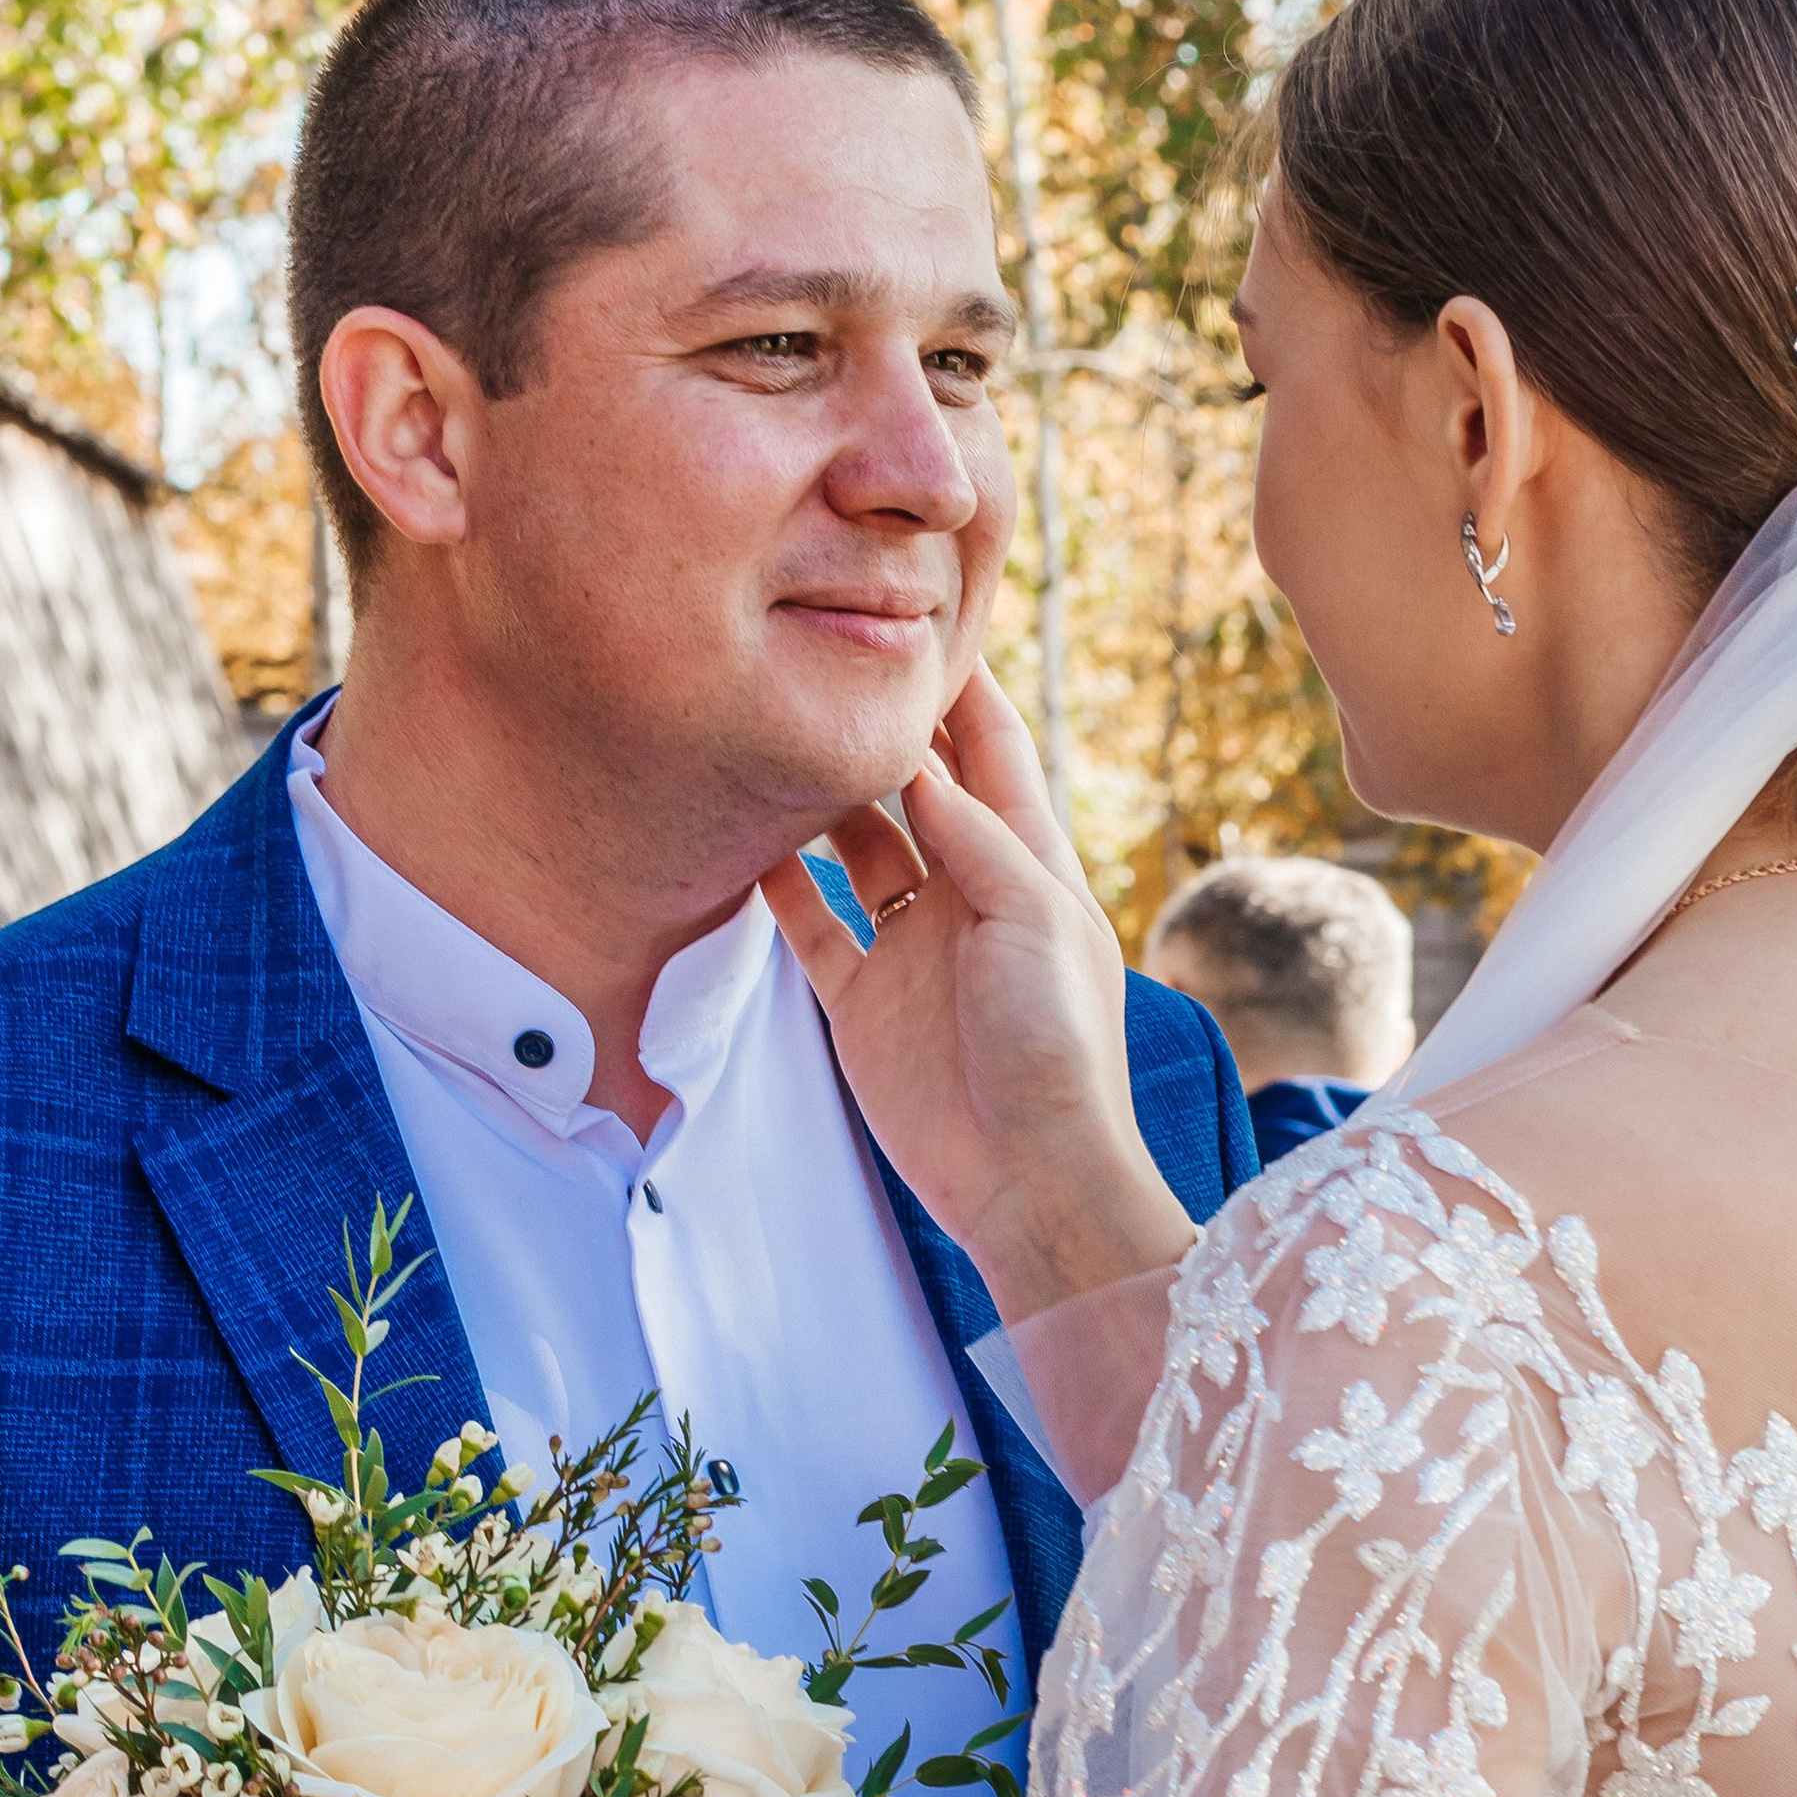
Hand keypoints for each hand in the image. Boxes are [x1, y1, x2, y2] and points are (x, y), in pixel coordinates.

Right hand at [762, 664, 1194, 1322]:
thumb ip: (977, 836)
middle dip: (878, 730)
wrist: (1027, 1175)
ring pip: (855, 848)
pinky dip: (777, 884)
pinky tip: (740, 838)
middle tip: (820, 662)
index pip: (995, 753)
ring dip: (820, 798)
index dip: (962, 689)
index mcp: (1030, 865)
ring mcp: (911, 947)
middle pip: (918, 788)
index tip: (917, 621)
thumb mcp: (1036, 920)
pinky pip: (810, 925)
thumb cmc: (1056, 1046)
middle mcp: (968, 894)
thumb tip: (920, 760)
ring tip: (770, 735)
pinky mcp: (861, 1000)